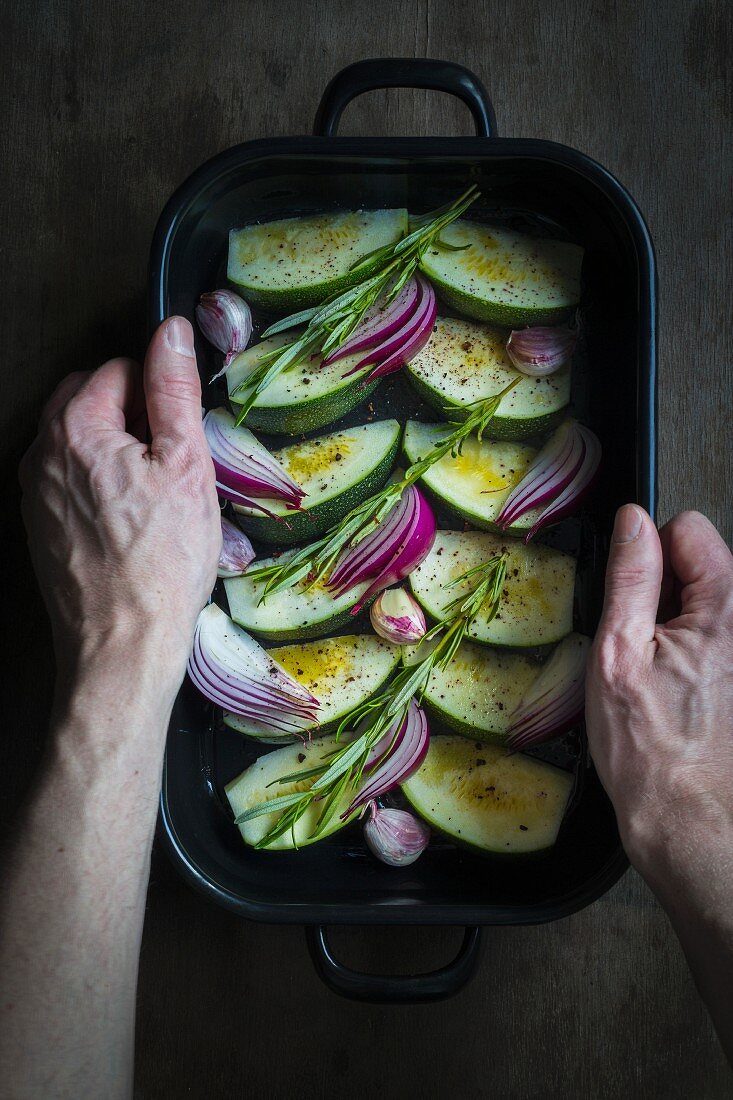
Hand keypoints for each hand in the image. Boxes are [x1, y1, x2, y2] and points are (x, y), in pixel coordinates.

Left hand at [19, 317, 220, 697]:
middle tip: (172, 462)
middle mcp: (42, 453)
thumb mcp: (186, 464)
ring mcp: (35, 492)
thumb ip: (174, 390)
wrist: (121, 642)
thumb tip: (173, 334)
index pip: (119, 369)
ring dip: (116, 451)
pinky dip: (100, 485)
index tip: (181, 431)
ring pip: (80, 442)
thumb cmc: (161, 562)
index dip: (159, 393)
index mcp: (76, 427)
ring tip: (155, 497)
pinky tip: (132, 522)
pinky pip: (71, 481)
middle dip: (132, 415)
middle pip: (91, 400)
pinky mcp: (40, 526)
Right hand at [586, 506, 732, 885]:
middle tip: (644, 650)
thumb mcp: (619, 652)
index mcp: (726, 609)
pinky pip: (713, 639)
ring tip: (660, 677)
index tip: (635, 601)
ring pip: (704, 604)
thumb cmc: (651, 752)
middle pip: (701, 566)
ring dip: (676, 628)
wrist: (688, 821)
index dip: (650, 556)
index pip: (688, 529)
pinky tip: (677, 692)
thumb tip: (632, 522)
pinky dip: (690, 654)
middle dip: (665, 595)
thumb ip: (631, 577)